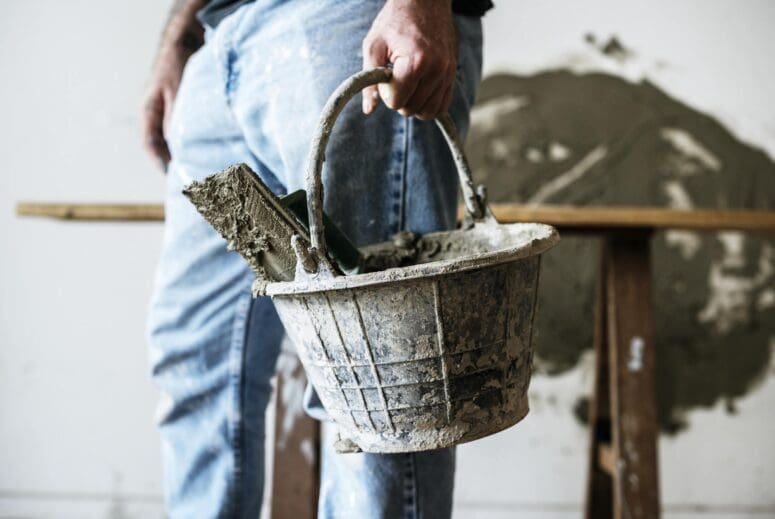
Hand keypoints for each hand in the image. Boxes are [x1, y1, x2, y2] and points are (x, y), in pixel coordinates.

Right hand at [141, 47, 188, 171]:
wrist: (185, 38)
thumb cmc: (178, 62)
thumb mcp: (176, 91)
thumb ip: (176, 118)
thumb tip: (179, 146)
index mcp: (148, 110)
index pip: (149, 144)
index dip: (159, 162)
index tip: (171, 177)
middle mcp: (155, 113)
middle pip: (161, 144)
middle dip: (173, 162)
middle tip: (189, 179)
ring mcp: (167, 111)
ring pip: (173, 138)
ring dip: (184, 153)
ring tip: (199, 169)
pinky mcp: (180, 108)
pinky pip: (184, 130)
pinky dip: (192, 141)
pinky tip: (206, 150)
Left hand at [361, 0, 456, 119]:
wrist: (425, 2)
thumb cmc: (395, 21)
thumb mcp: (374, 45)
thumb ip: (369, 80)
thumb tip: (369, 110)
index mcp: (415, 62)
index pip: (396, 102)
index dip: (385, 93)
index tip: (386, 74)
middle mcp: (436, 70)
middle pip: (411, 109)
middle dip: (399, 99)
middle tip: (395, 77)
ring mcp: (448, 74)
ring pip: (427, 112)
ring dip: (413, 104)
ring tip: (407, 83)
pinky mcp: (453, 75)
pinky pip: (442, 106)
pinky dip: (428, 104)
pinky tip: (419, 89)